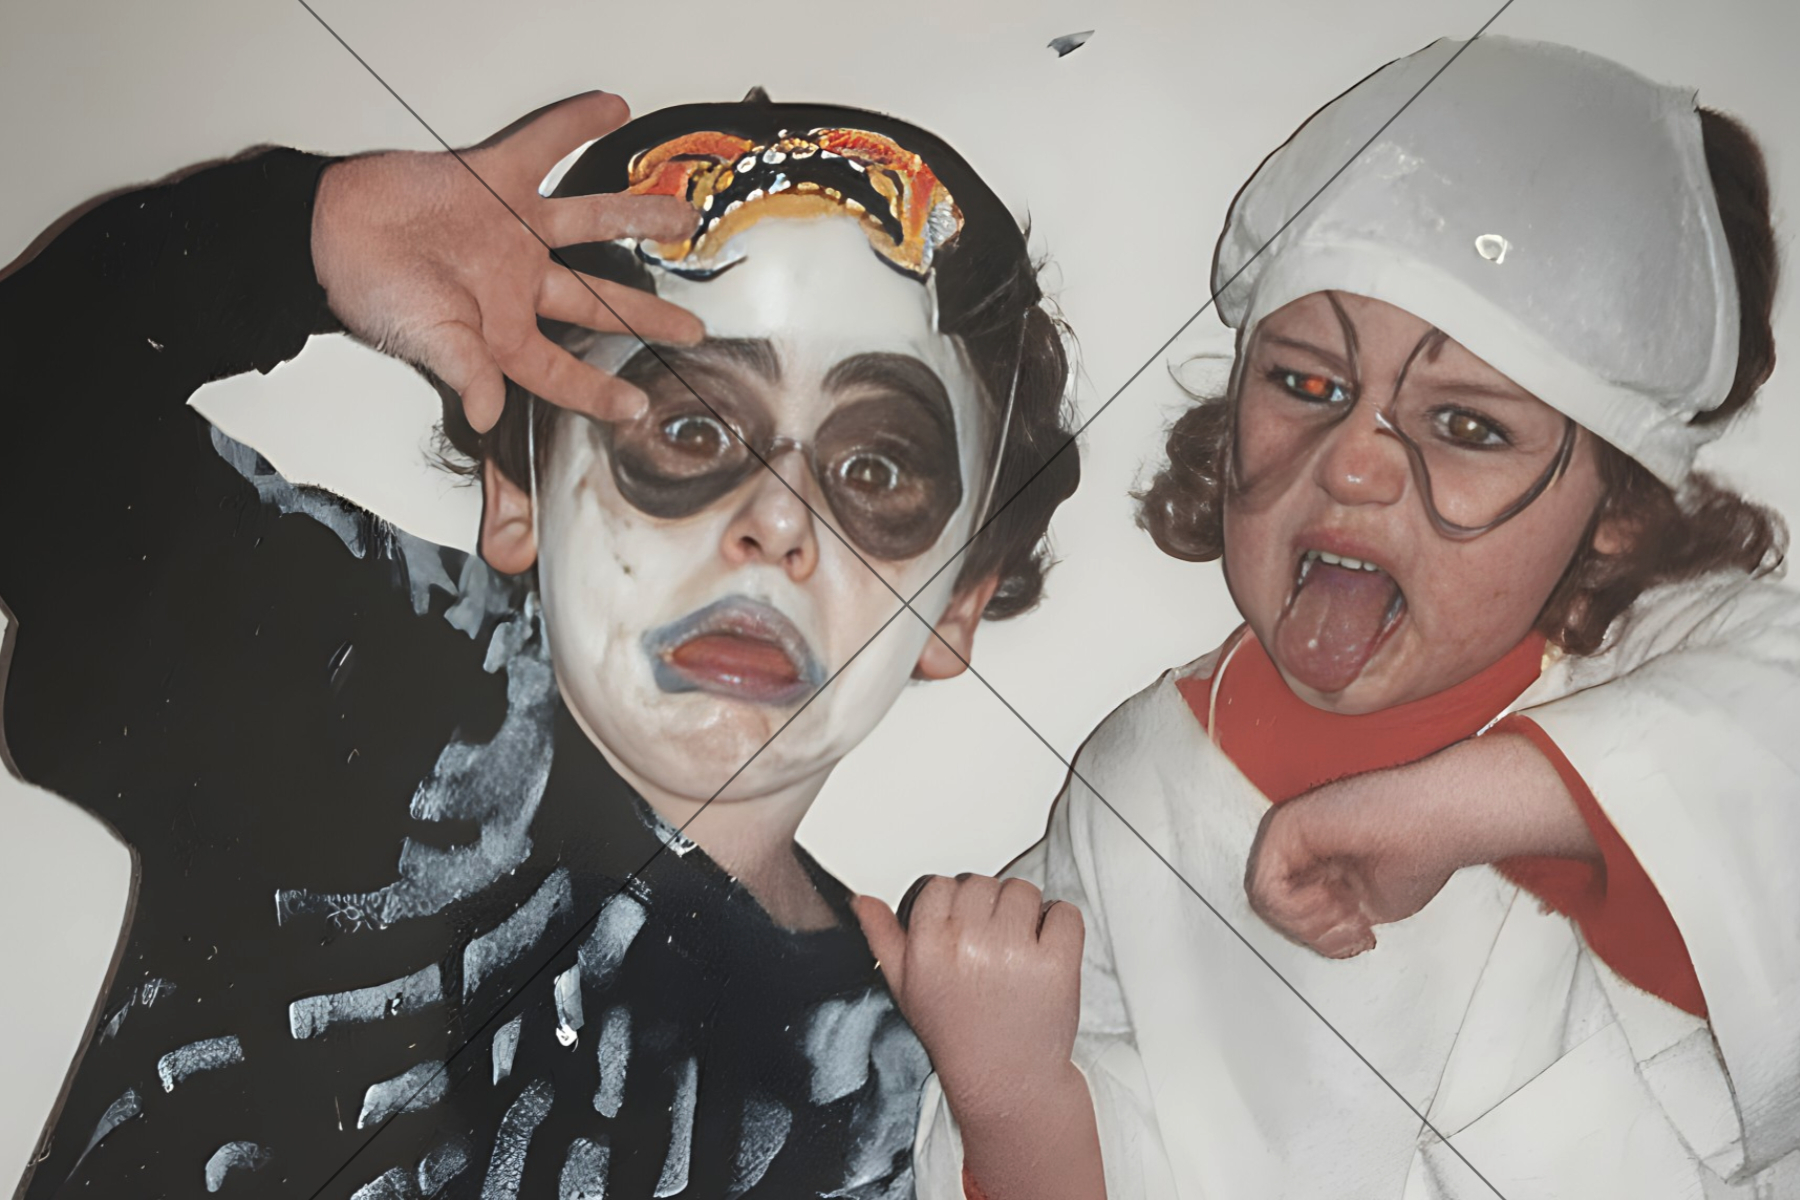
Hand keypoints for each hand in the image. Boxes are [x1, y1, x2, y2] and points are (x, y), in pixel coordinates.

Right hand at [311, 90, 702, 432]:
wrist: (327, 227)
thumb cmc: (367, 287)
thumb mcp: (421, 338)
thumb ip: (463, 370)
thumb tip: (489, 413)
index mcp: (502, 332)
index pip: (562, 371)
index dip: (599, 393)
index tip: (636, 408)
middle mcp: (517, 283)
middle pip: (598, 303)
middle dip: (647, 315)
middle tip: (693, 328)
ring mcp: (512, 231)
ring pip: (592, 223)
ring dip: (638, 218)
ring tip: (682, 217)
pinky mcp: (494, 181)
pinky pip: (544, 147)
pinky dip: (575, 124)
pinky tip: (613, 107)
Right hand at [854, 876, 1083, 1115]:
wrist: (1004, 1080)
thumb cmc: (956, 1034)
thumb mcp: (905, 988)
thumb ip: (883, 938)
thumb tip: (864, 902)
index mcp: (928, 946)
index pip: (941, 885)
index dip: (953, 903)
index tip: (960, 925)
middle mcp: (969, 944)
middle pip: (982, 883)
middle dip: (988, 907)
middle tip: (989, 943)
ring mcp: (1015, 952)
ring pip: (1023, 890)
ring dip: (1025, 913)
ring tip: (1016, 950)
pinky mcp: (1057, 962)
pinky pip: (1065, 912)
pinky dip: (1060, 924)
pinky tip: (1044, 951)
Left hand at [1243, 732, 1599, 957]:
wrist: (1436, 824)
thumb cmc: (1421, 855)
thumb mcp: (1366, 907)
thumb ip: (1331, 919)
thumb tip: (1316, 936)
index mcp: (1318, 863)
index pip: (1290, 915)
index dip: (1322, 938)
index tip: (1359, 931)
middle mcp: (1299, 847)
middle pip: (1276, 912)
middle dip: (1318, 933)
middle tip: (1353, 921)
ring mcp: (1291, 836)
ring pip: (1266, 904)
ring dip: (1313, 923)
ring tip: (1346, 909)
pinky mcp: (1286, 827)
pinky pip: (1268, 888)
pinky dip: (1302, 910)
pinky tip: (1335, 899)